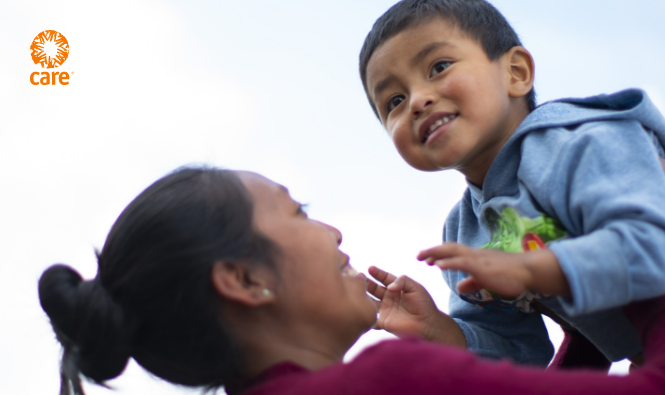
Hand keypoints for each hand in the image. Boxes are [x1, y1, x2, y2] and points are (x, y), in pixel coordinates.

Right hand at [366, 266, 465, 346]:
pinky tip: (357, 310)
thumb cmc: (424, 304)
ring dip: (362, 297)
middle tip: (358, 277)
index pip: (384, 278)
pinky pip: (370, 318)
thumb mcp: (415, 287)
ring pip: (369, 301)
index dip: (377, 273)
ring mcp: (385, 309)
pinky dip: (364, 315)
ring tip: (355, 291)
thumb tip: (388, 287)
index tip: (370, 268)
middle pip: (373, 288)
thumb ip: (402, 281)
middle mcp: (388, 297)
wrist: (428, 324)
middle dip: (366, 282)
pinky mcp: (383, 322)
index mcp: (396, 288)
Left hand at [417, 243, 569, 297]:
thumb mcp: (487, 280)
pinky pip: (462, 262)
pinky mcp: (482, 266)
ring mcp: (478, 259)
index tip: (427, 259)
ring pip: (453, 252)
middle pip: (449, 249)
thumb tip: (460, 287)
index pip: (454, 252)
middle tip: (418, 256)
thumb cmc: (511, 275)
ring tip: (423, 258)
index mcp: (476, 257)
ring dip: (436, 254)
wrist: (529, 271)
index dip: (440, 254)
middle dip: (432, 251)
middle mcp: (474, 255)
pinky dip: (448, 263)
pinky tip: (437, 265)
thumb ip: (473, 282)